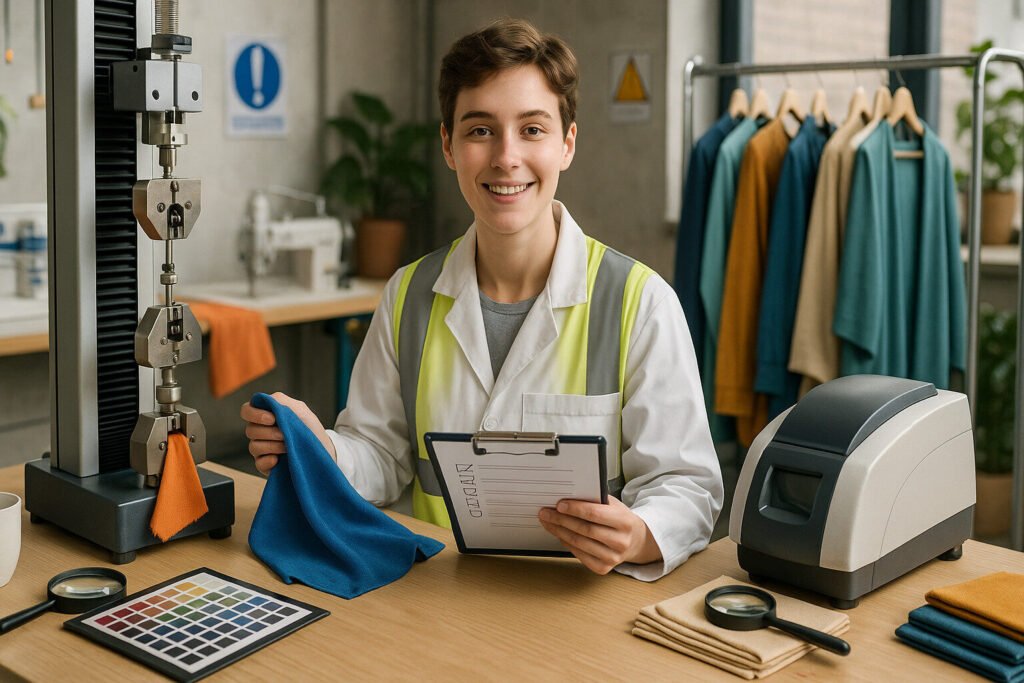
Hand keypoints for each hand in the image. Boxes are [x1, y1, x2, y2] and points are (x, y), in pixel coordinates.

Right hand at [240, 392, 336, 474]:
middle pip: (250, 430)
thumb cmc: (310, 428)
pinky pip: (258, 463)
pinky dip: (268, 461)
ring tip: (288, 446)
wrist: (324, 448)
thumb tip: (264, 401)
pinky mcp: (266, 465)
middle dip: (269, 432)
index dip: (254, 414)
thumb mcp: (298, 409)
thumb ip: (279, 400)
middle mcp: (261, 432)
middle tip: (285, 434)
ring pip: (253, 447)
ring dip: (272, 446)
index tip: (272, 419)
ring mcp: (262, 449)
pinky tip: (279, 459)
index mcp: (265, 416)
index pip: (246, 411)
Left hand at [538, 496, 661, 573]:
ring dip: (559, 532)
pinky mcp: (604, 568)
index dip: (575, 509)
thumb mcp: (614, 505)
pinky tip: (560, 535)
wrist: (635, 541)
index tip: (559, 504)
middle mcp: (620, 541)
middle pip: (584, 529)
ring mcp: (613, 557)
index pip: (595, 514)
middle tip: (546, 513)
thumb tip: (568, 498)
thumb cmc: (620, 519)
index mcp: (625, 522)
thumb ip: (596, 501)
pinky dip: (567, 543)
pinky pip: (579, 555)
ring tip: (548, 522)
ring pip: (579, 543)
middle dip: (562, 520)